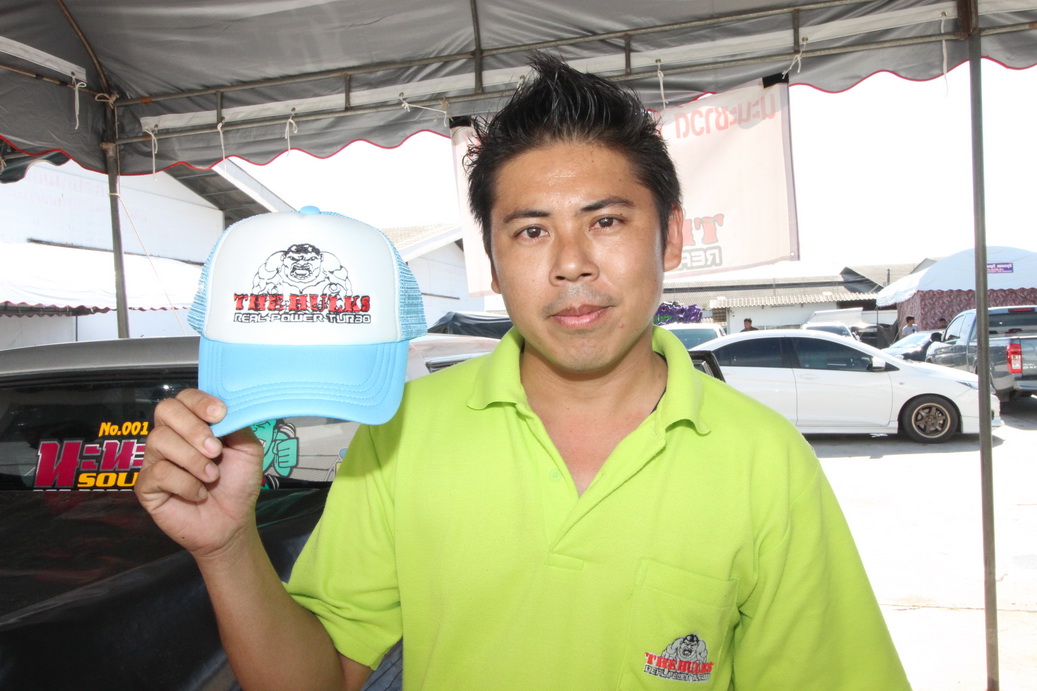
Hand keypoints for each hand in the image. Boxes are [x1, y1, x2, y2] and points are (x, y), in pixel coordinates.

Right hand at [135, 389, 264, 558]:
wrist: (232, 522)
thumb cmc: (238, 483)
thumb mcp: (247, 449)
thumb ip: (236, 424)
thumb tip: (224, 407)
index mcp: (194, 423)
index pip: (185, 397)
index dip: (199, 402)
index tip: (219, 415)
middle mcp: (170, 435)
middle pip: (165, 410)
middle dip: (193, 428)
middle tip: (215, 450)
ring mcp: (155, 459)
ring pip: (160, 440)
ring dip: (192, 459)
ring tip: (212, 477)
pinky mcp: (146, 485)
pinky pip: (159, 472)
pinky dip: (186, 483)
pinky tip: (199, 493)